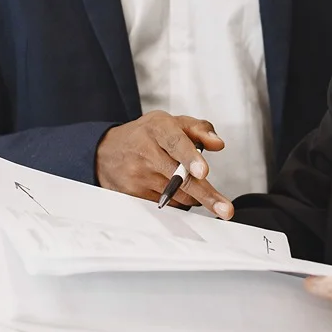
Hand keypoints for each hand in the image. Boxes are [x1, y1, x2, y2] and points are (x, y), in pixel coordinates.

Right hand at [95, 112, 234, 218]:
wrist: (107, 151)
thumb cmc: (146, 135)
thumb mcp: (171, 122)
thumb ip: (199, 129)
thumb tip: (218, 144)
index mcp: (158, 129)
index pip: (176, 143)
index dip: (190, 158)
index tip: (203, 172)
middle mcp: (146, 152)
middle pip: (180, 178)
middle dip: (205, 195)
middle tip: (225, 209)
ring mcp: (138, 176)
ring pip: (178, 194)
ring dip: (195, 196)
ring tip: (197, 187)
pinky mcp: (134, 194)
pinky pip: (167, 204)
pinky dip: (178, 199)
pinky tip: (173, 188)